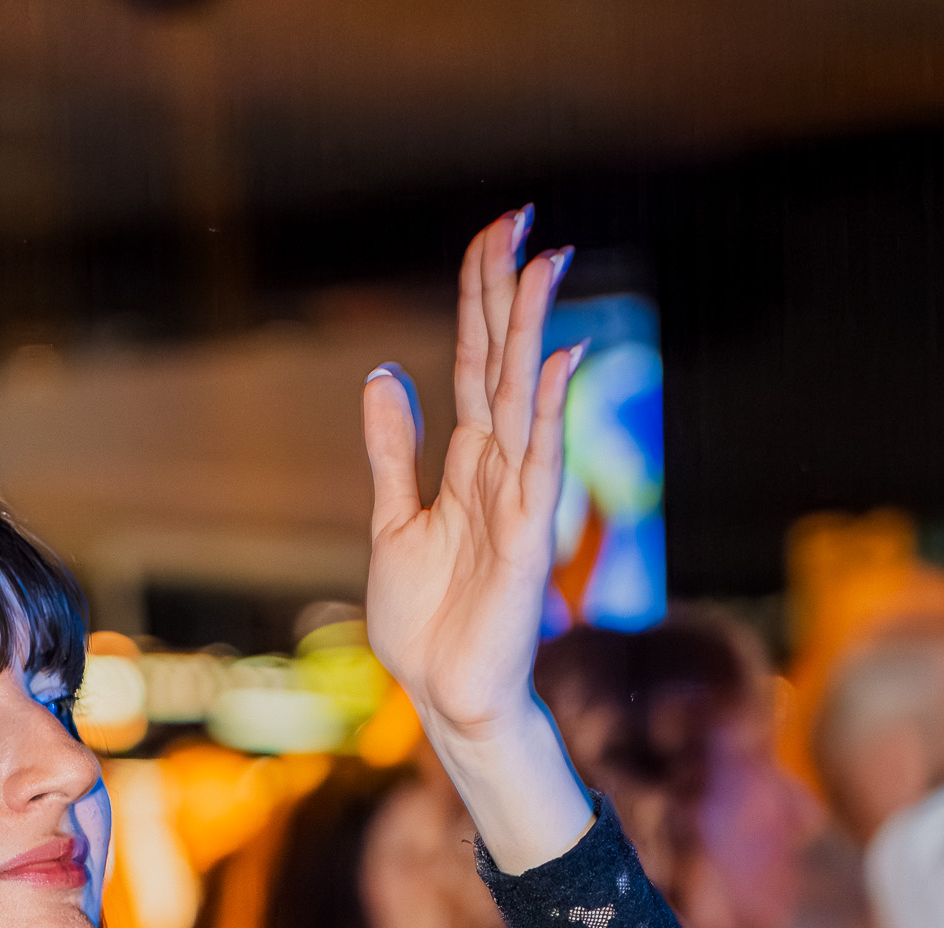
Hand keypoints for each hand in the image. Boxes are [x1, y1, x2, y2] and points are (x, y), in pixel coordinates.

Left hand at [362, 210, 593, 871]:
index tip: (492, 234)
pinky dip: (545, 412)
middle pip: (503, 361)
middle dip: (508, 291)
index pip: (476, 362)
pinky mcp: (525, 539)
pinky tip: (557, 360)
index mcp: (466, 464)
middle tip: (521, 215)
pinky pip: (538, 464)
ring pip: (525, 397)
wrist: (445, 696)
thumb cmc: (426, 624)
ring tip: (544, 261)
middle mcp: (498, 469)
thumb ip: (393, 452)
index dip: (479, 299)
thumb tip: (386, 375)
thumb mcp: (393, 524)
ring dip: (533, 331)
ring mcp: (517, 500)